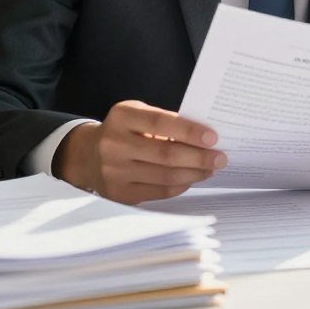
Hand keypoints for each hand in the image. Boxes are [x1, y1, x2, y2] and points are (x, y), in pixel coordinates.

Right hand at [52, 100, 226, 204]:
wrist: (88, 155)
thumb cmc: (124, 131)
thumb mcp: (137, 115)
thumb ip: (165, 121)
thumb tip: (205, 137)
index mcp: (122, 116)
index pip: (160, 123)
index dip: (188, 131)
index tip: (213, 137)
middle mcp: (114, 144)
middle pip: (165, 154)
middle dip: (199, 157)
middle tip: (220, 157)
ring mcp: (114, 172)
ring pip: (165, 176)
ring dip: (194, 173)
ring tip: (211, 168)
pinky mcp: (119, 193)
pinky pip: (159, 191)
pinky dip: (180, 185)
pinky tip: (192, 178)